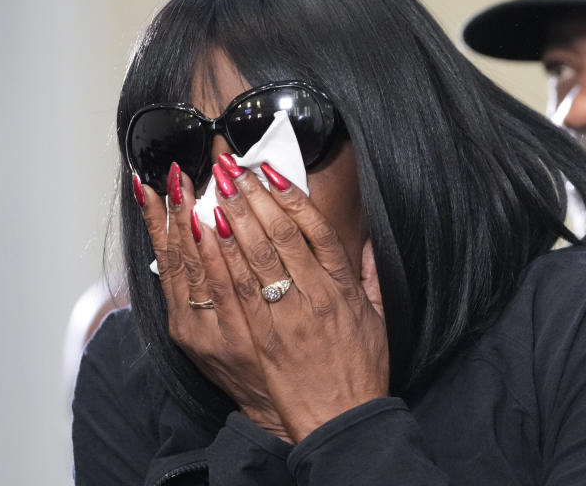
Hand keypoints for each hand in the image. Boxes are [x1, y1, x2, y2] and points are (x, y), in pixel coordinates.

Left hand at [139, 162, 388, 443]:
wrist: (342, 419)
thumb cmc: (360, 369)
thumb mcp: (377, 317)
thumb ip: (369, 275)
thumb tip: (365, 241)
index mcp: (342, 287)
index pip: (315, 229)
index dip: (292, 196)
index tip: (271, 171)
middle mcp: (314, 295)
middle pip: (279, 233)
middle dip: (253, 195)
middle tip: (231, 167)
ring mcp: (285, 316)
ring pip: (255, 255)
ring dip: (233, 216)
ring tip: (214, 186)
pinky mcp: (261, 338)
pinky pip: (237, 290)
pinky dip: (222, 258)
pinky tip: (208, 232)